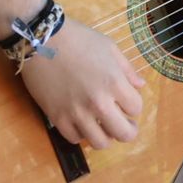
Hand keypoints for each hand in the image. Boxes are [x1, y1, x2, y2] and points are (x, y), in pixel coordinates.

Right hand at [19, 17, 145, 148]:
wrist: (42, 40)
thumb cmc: (79, 39)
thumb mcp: (110, 48)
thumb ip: (127, 69)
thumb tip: (140, 86)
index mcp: (114, 83)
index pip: (136, 108)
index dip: (134, 106)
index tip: (128, 102)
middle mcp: (99, 103)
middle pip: (124, 134)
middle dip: (128, 131)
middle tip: (124, 125)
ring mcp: (77, 113)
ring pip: (100, 143)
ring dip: (105, 136)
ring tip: (102, 126)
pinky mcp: (57, 118)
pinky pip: (75, 139)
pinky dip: (81, 134)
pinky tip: (82, 123)